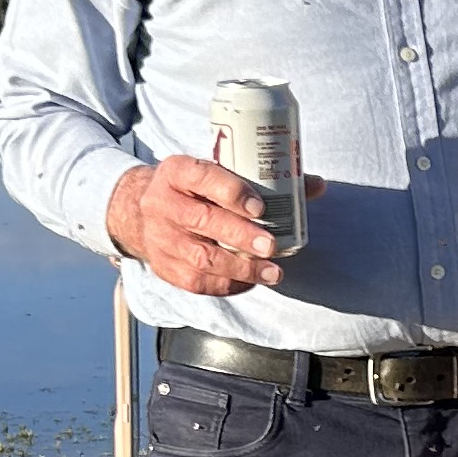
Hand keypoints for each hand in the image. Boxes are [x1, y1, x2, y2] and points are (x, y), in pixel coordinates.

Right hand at [107, 154, 319, 295]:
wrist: (141, 210)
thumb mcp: (216, 172)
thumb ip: (264, 178)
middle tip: (271, 246)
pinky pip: (195, 281)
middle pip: (202, 221)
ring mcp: (160, 237)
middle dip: (241, 236)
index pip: (202, 177)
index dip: (232, 192)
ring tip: (272, 273)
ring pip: (200, 257)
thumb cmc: (194, 190)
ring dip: (240, 267)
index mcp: (177, 171)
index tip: (260, 207)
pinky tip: (250, 282)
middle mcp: (162, 203)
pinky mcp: (163, 266)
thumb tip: (316, 185)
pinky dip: (227, 284)